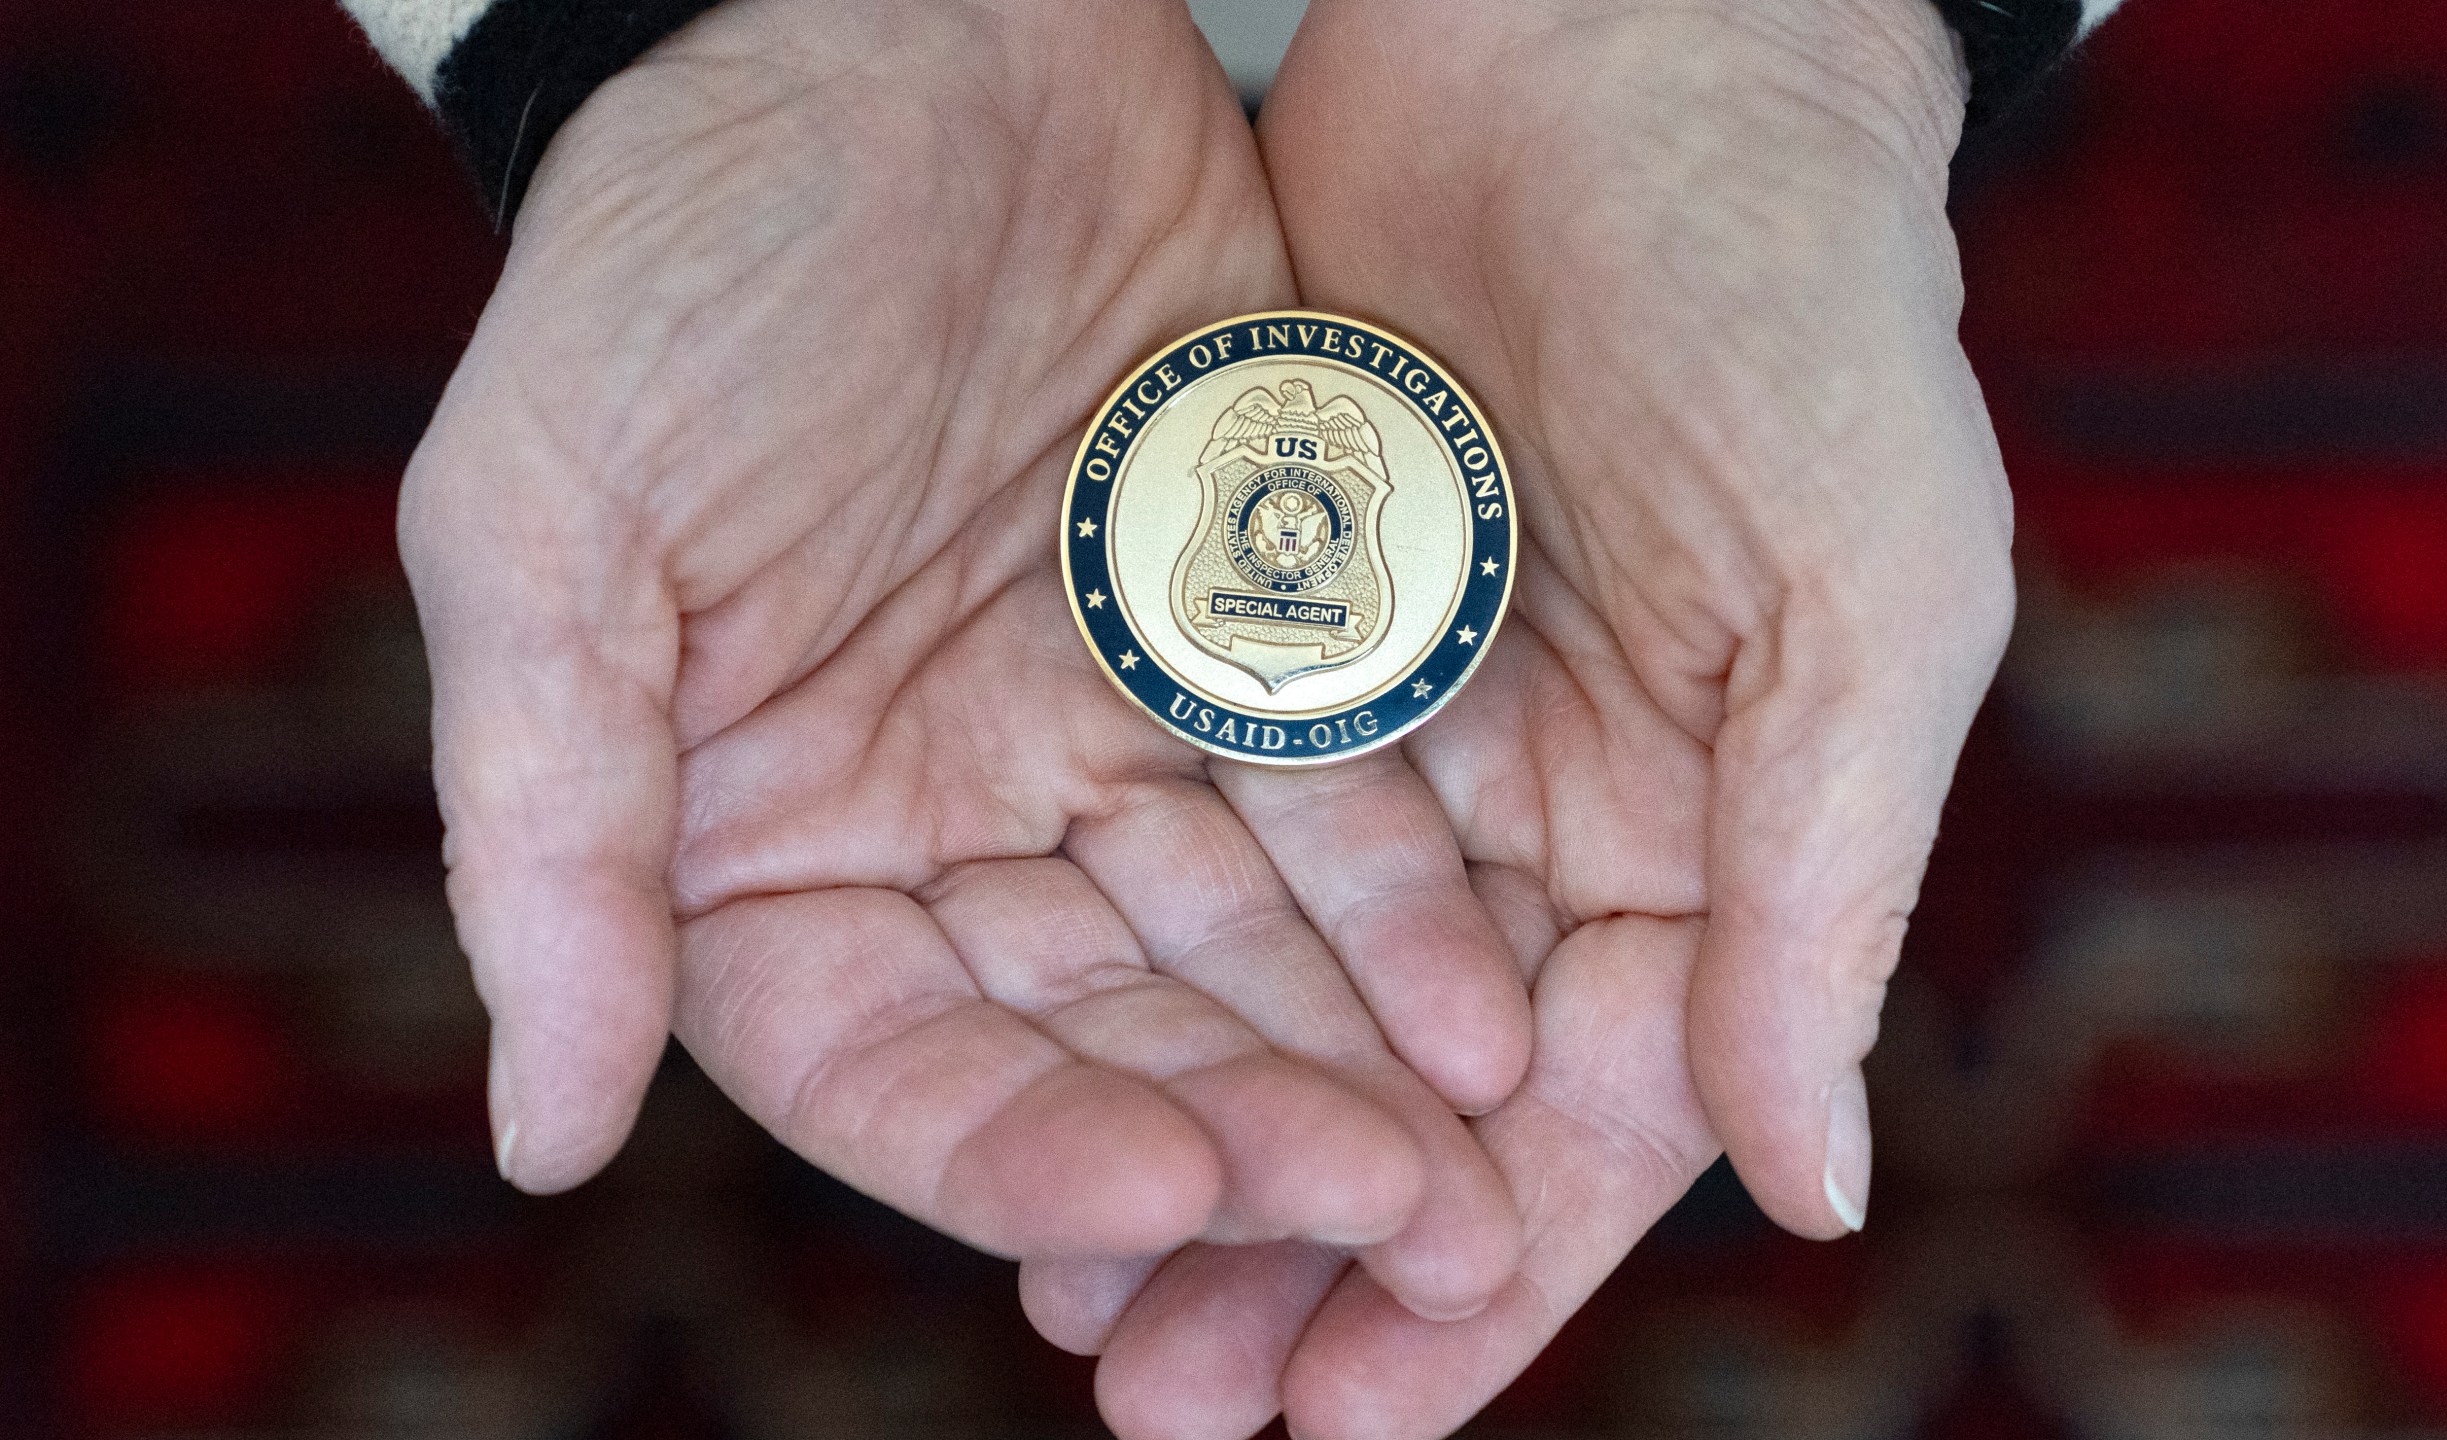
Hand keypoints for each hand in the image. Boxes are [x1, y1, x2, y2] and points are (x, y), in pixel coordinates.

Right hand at [398, 0, 1530, 1314]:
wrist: (894, 23)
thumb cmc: (679, 251)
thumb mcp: (546, 524)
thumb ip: (551, 832)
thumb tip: (540, 1140)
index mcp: (762, 843)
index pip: (891, 1068)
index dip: (1021, 1155)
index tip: (1167, 1189)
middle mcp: (944, 827)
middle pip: (1099, 1045)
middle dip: (1246, 1143)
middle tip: (1399, 1222)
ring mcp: (1105, 742)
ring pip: (1242, 957)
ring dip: (1358, 1068)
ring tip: (1479, 1173)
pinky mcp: (1248, 647)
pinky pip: (1344, 808)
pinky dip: (1414, 906)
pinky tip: (1503, 994)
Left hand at [1036, 0, 2012, 1432]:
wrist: (1612, 32)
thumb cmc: (1793, 292)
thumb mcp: (1860, 591)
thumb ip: (1816, 893)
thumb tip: (1811, 1193)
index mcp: (1715, 838)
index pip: (1596, 1135)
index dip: (1471, 1292)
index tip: (1338, 1425)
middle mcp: (1558, 814)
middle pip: (1420, 1100)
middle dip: (1299, 1255)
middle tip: (1160, 1395)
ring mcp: (1413, 726)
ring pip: (1293, 999)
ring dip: (1196, 1139)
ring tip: (1079, 1290)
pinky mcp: (1285, 625)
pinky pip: (1205, 839)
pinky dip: (1139, 960)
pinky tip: (1044, 1057)